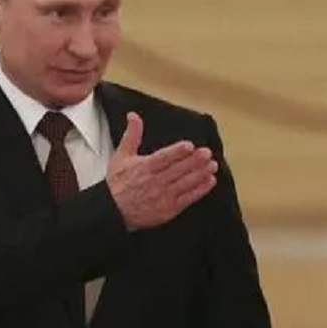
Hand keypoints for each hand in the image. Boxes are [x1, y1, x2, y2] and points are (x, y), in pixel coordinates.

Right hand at [106, 112, 217, 227]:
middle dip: (194, 161)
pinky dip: (200, 190)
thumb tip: (134, 115)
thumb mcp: (121, 156)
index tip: (189, 146)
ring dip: (200, 174)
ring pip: (184, 183)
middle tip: (207, 153)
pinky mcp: (169, 209)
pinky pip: (187, 199)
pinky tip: (210, 181)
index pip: (163, 158)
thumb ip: (132, 135)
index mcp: (144, 167)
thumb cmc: (118, 183)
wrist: (114, 212)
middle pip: (177, 170)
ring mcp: (163, 197)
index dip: (176, 152)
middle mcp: (155, 182)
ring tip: (212, 165)